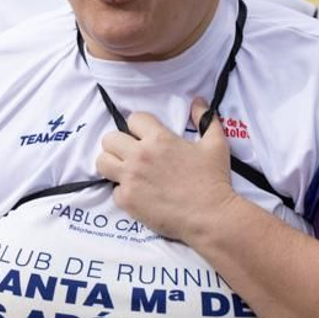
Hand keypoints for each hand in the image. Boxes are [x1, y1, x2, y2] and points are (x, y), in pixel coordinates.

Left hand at [95, 98, 238, 241]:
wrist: (210, 216)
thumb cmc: (214, 180)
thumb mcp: (216, 144)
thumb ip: (206, 119)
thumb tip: (198, 101)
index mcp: (158, 139)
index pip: (133, 119)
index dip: (139, 127)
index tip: (145, 137)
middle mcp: (139, 156)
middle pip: (110, 139)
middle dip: (119, 144)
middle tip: (131, 154)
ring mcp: (131, 179)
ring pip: (102, 162)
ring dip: (113, 164)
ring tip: (126, 171)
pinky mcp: (127, 200)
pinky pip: (114, 191)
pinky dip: (124, 192)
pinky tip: (139, 195)